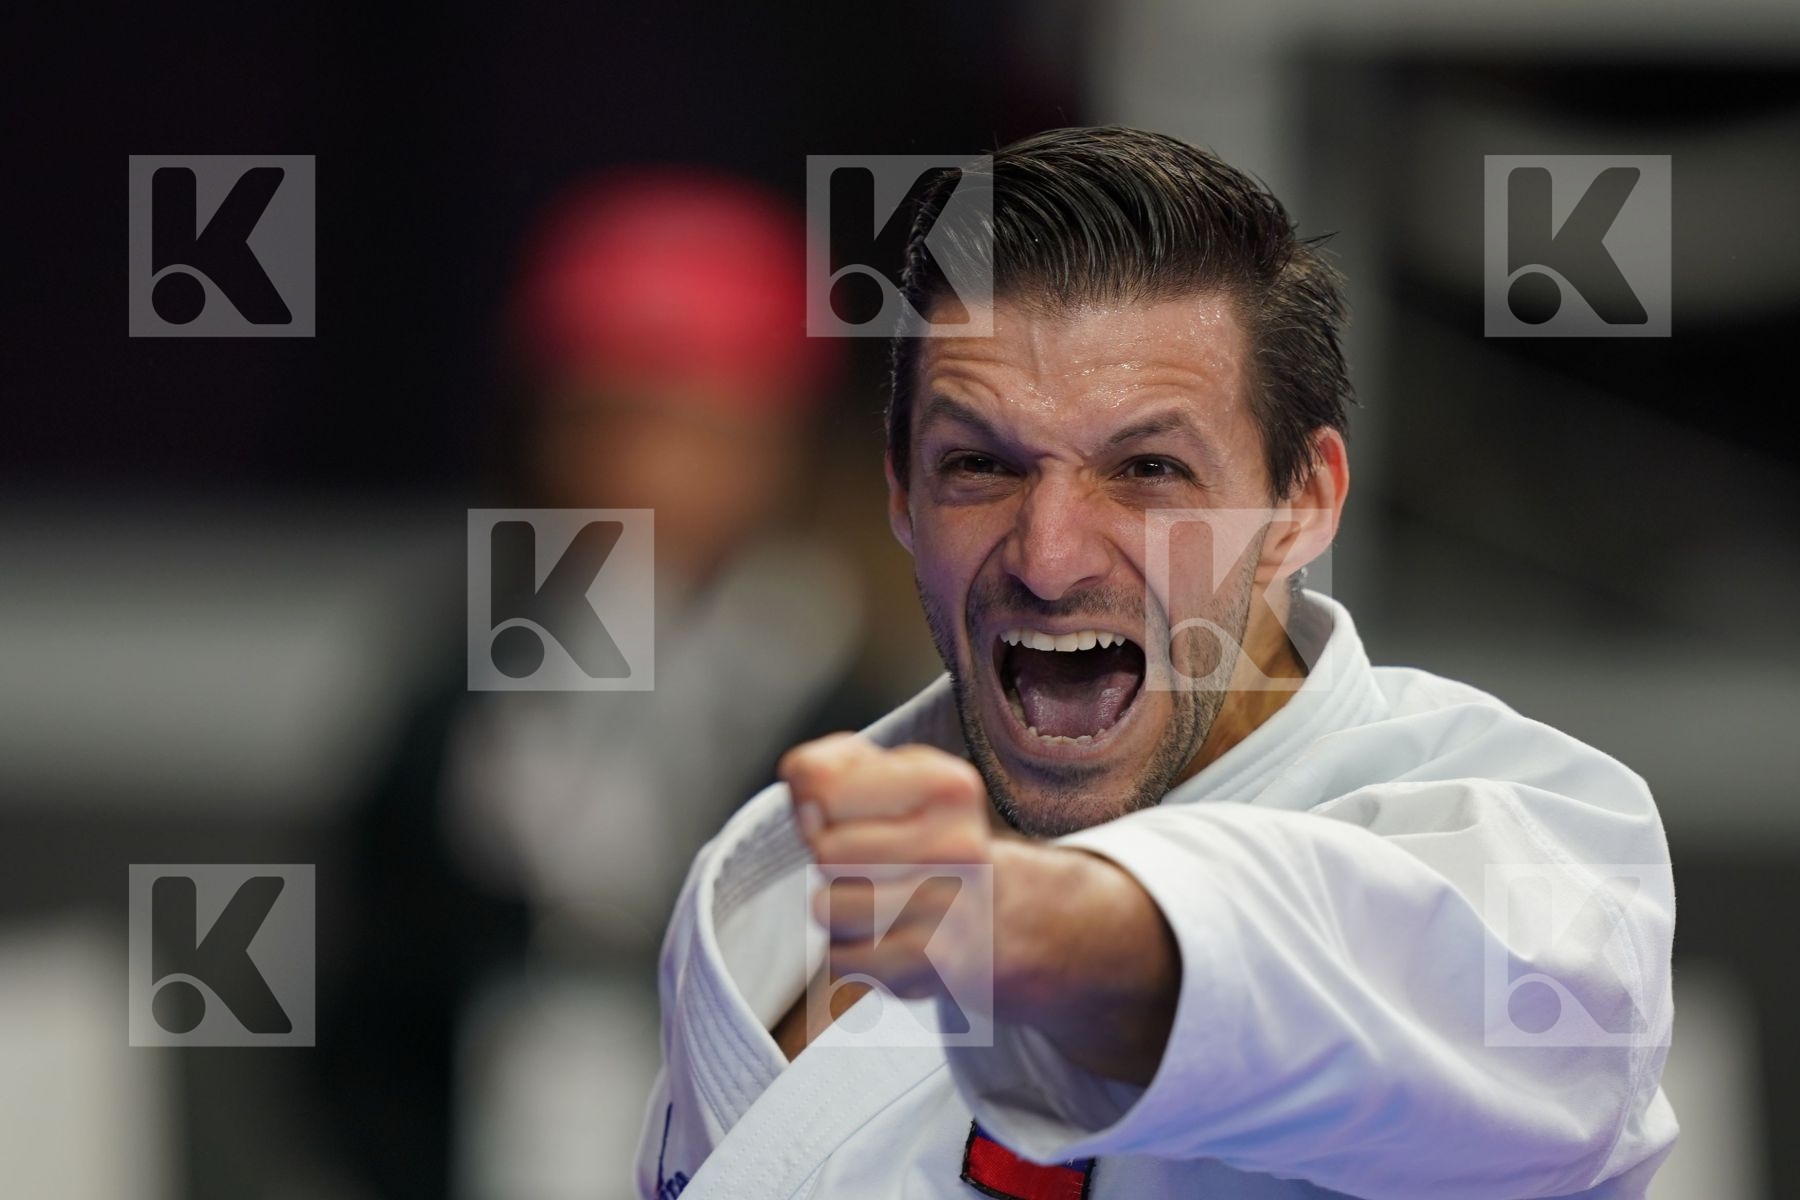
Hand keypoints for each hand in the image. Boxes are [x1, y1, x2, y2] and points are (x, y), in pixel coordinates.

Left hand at [780, 732, 1179, 1083]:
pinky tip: (886, 936)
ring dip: (838, 909)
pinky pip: (841, 958)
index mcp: (947, 787)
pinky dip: (851, 952)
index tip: (841, 811)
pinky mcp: (931, 965)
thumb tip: (801, 778)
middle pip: (825, 851)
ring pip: (827, 907)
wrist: (1012, 920)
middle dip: (831, 859)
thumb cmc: (934, 840)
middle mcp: (958, 846)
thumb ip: (838, 766)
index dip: (815, 801)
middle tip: (869, 862)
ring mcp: (947, 910)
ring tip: (879, 900)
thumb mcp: (901, 780)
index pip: (822, 787)